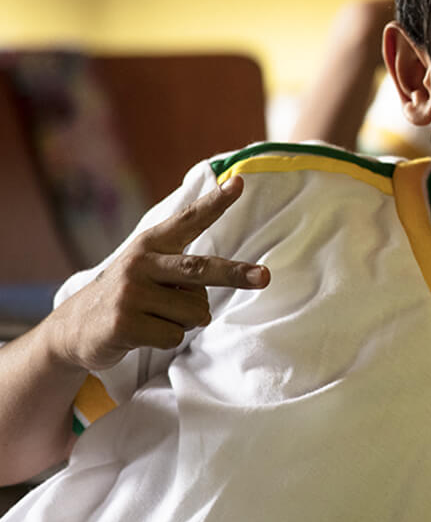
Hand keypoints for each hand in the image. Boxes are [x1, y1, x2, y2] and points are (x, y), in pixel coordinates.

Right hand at [48, 177, 270, 372]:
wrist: (74, 328)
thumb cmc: (128, 296)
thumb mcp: (148, 270)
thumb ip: (182, 266)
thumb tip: (219, 282)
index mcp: (150, 245)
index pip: (187, 220)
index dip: (214, 202)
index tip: (238, 183)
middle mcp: (140, 263)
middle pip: (200, 269)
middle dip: (236, 274)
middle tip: (264, 277)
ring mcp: (131, 293)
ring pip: (194, 312)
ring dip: (185, 321)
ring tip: (155, 316)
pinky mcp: (125, 323)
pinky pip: (175, 335)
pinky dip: (168, 339)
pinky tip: (143, 332)